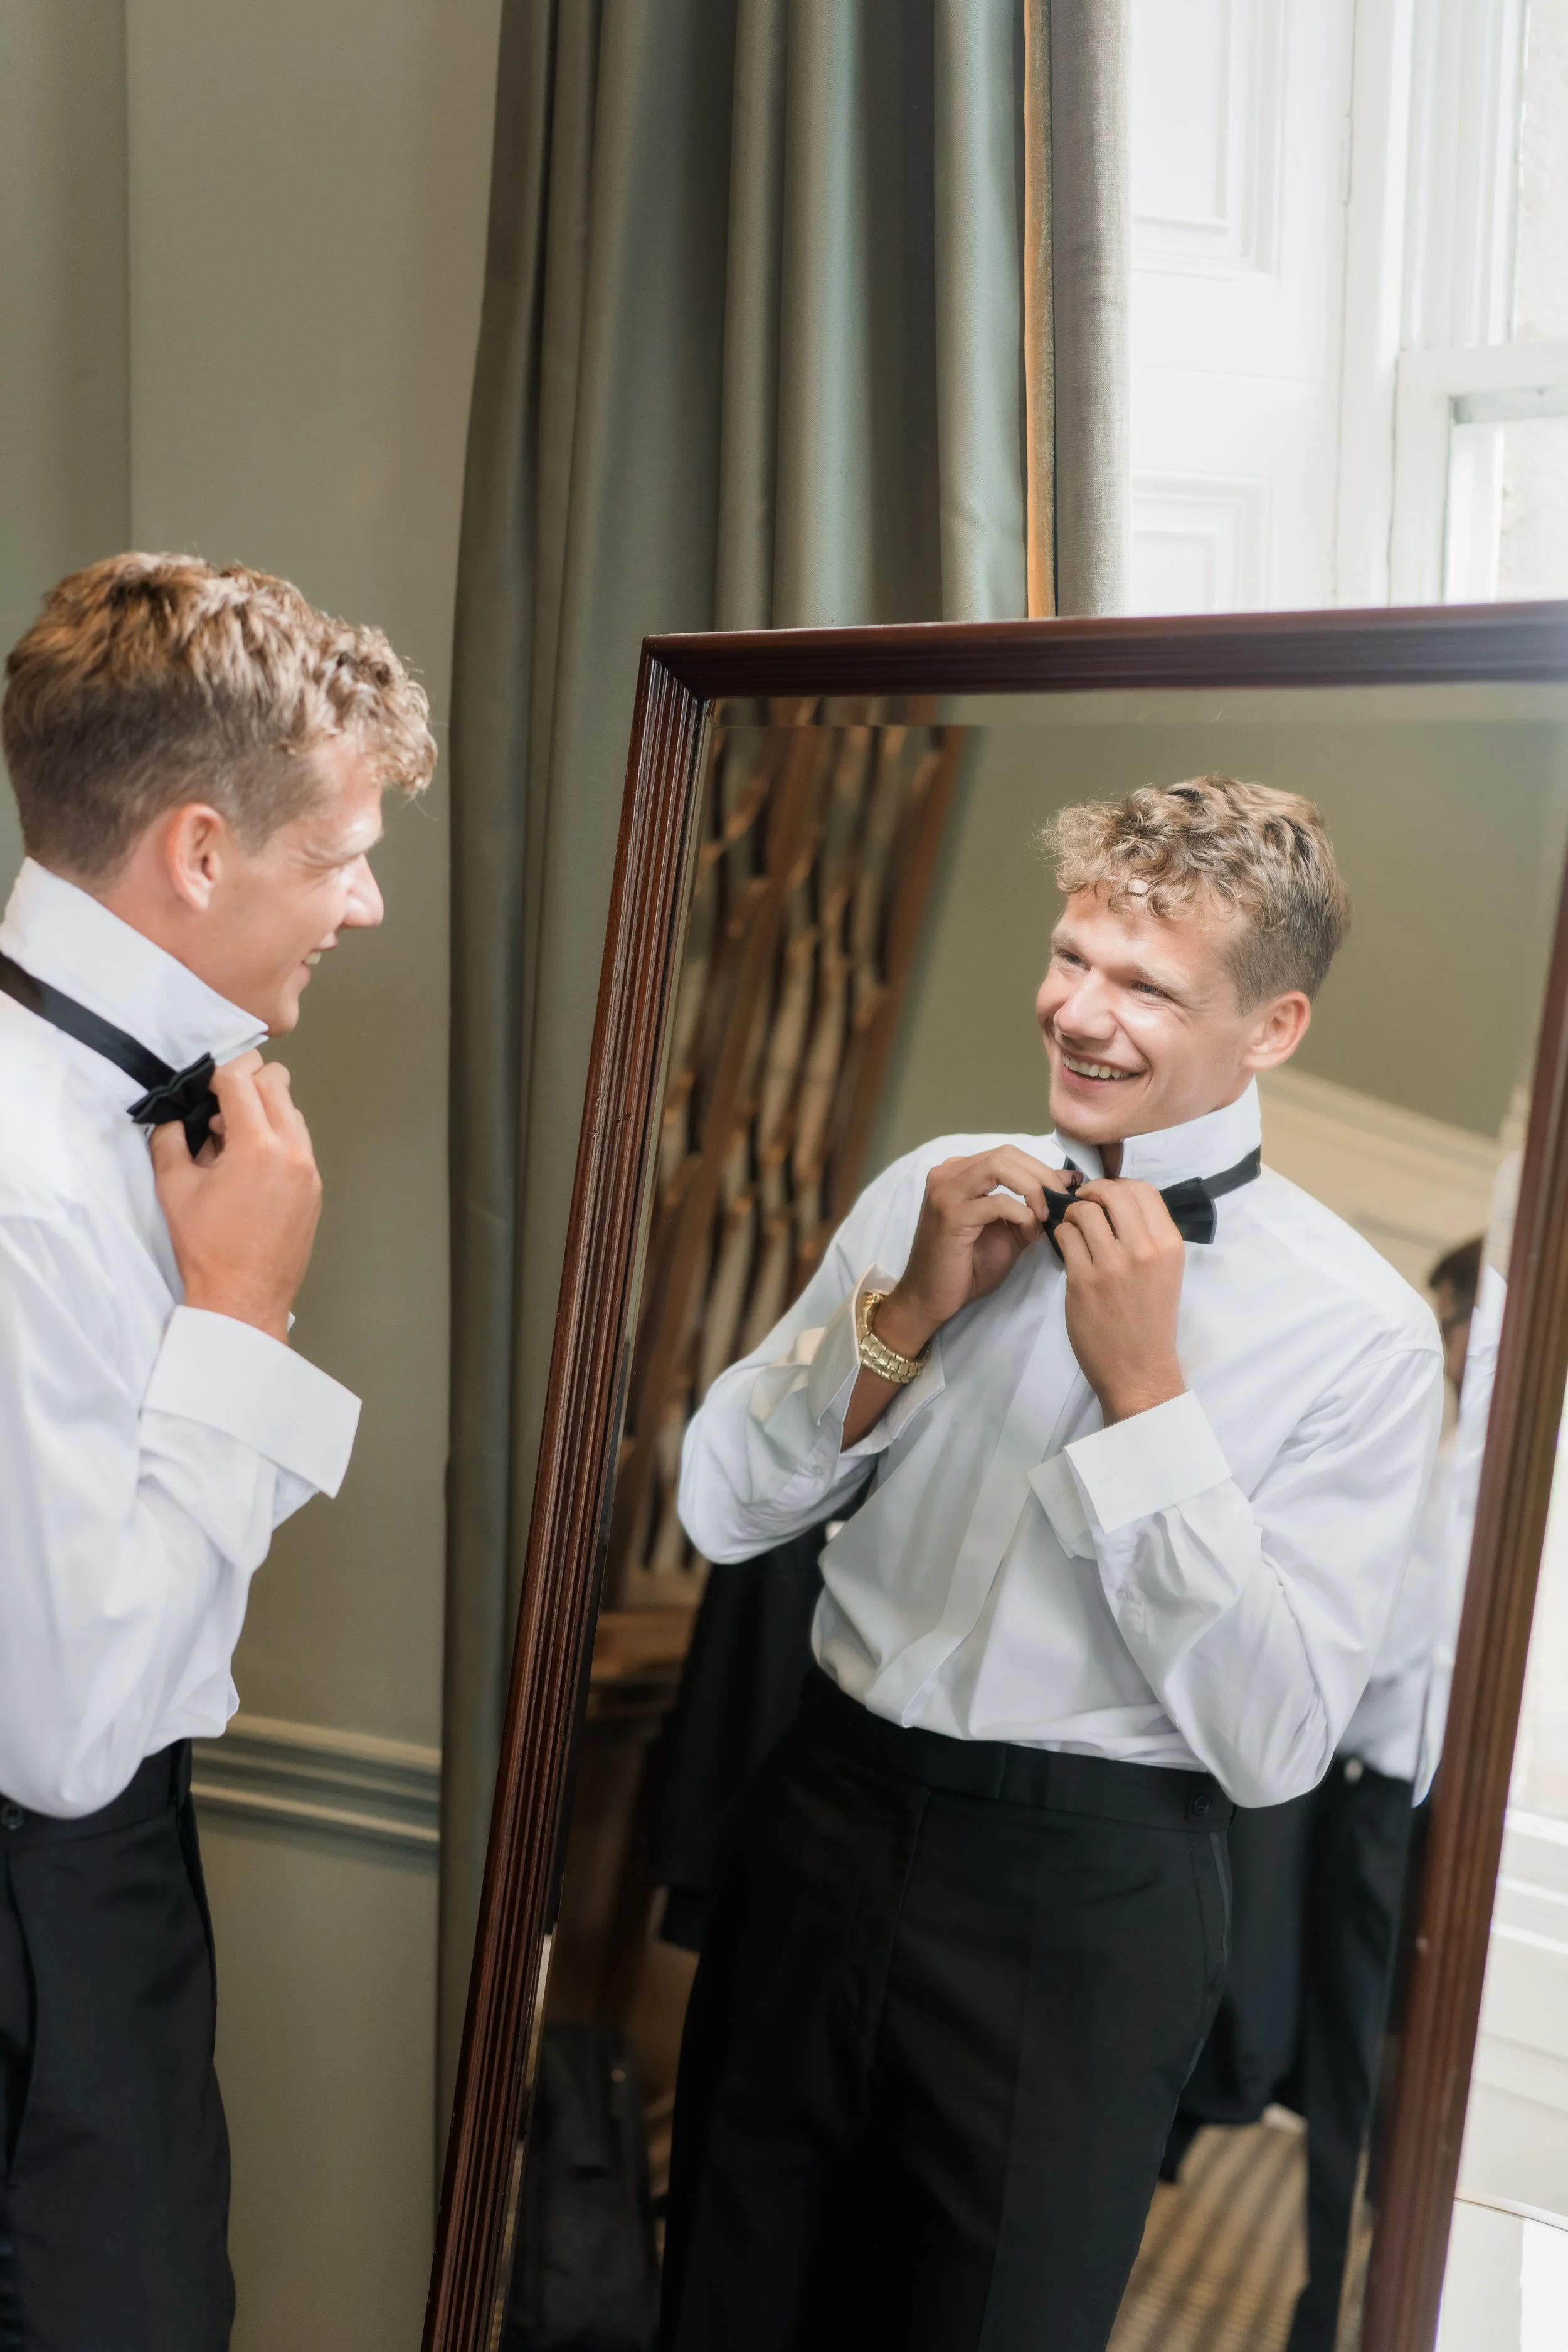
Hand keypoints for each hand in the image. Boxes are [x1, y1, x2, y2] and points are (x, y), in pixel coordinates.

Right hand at [150, 1051, 322, 1342]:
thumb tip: (173, 1117)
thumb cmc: (209, 1251)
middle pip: (277, 1083)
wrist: (243, 1298)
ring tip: (231, 1144)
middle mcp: (292, 1153)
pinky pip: (299, 1144)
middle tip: (217, 1112)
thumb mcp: (174, 1189)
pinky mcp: (315, 1189)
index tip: (204, 1087)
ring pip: (292, 1112)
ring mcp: (309, 1171)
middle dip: (245, 1086)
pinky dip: (276, 1140)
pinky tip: (249, 1167)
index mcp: (257, 1147)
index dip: (218, 1075)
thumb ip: (170, 1140)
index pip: (242, 1079)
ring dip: (263, 1113)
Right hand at [873, 1147, 1072, 1361]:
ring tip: (1043, 1216)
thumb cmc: (968, 1267)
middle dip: (1041, 1176)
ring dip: (1032, 1189)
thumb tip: (1065, 1182)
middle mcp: (948, 1173)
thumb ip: (1031, 1205)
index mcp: (960, 1173)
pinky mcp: (951, 1214)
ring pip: (1000, 1167)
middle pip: (1006, 1154)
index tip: (1065, 1191)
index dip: (1041, 1169)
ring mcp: (946, 1191)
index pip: (1008, 1154)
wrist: (931, 1298)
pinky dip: (1021, 1215)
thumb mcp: (1009, 1231)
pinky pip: (998, 1202)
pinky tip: (1027, 1234)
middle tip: (1060, 1202)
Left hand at [1055, 1179, 1186, 1423]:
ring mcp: (1112, 1265)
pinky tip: (1067, 1247)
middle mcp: (1144, 1250)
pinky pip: (1065, 1237)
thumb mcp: (1165, 1272)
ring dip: (1072, 1214)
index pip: (1144, 1190)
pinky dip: (1061, 1235)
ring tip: (1073, 1228)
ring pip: (1083, 1211)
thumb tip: (1119, 1202)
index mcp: (1169, 1245)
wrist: (1139, 1369)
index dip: (1119, 1185)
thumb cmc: (1151, 1321)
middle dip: (1093, 1192)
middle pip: (1112, 1193)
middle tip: (1084, 1204)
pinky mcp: (1083, 1280)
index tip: (1106, 1196)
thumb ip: (1148, 1236)